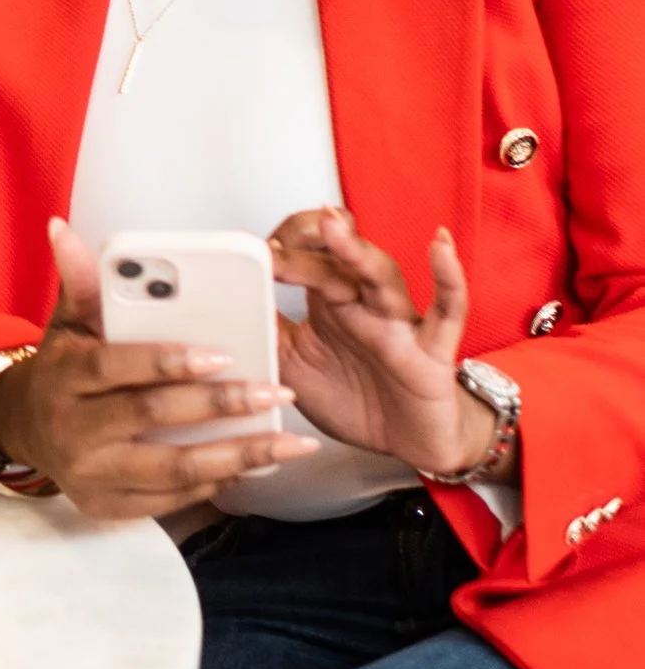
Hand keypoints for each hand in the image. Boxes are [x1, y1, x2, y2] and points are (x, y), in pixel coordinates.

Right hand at [0, 217, 316, 521]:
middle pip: (153, 417)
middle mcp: (72, 430)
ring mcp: (90, 475)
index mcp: (63, 378)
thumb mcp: (67, 324)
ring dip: (238, 456)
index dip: (168, 361)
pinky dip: (217, 482)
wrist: (25, 430)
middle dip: (221, 405)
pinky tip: (253, 464)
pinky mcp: (108, 508)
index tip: (223, 354)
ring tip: (290, 443)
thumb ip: (79, 281)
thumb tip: (62, 228)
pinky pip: (173, 498)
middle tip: (275, 392)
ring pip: (174, 468)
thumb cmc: (61, 370)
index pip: (116, 368)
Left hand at [267, 209, 492, 474]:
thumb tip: (219, 306)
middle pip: (334, 261)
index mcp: (328, 304)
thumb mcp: (293, 366)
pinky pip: (447, 309)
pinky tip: (440, 246)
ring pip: (379, 275)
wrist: (410, 444)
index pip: (304, 256)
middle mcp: (362, 304)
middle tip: (277, 242)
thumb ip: (263, 333)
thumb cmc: (357, 399)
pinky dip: (448, 278)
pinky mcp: (433, 349)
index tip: (252, 253)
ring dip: (355, 251)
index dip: (281, 248)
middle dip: (306, 246)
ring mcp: (398, 321)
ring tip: (334, 224)